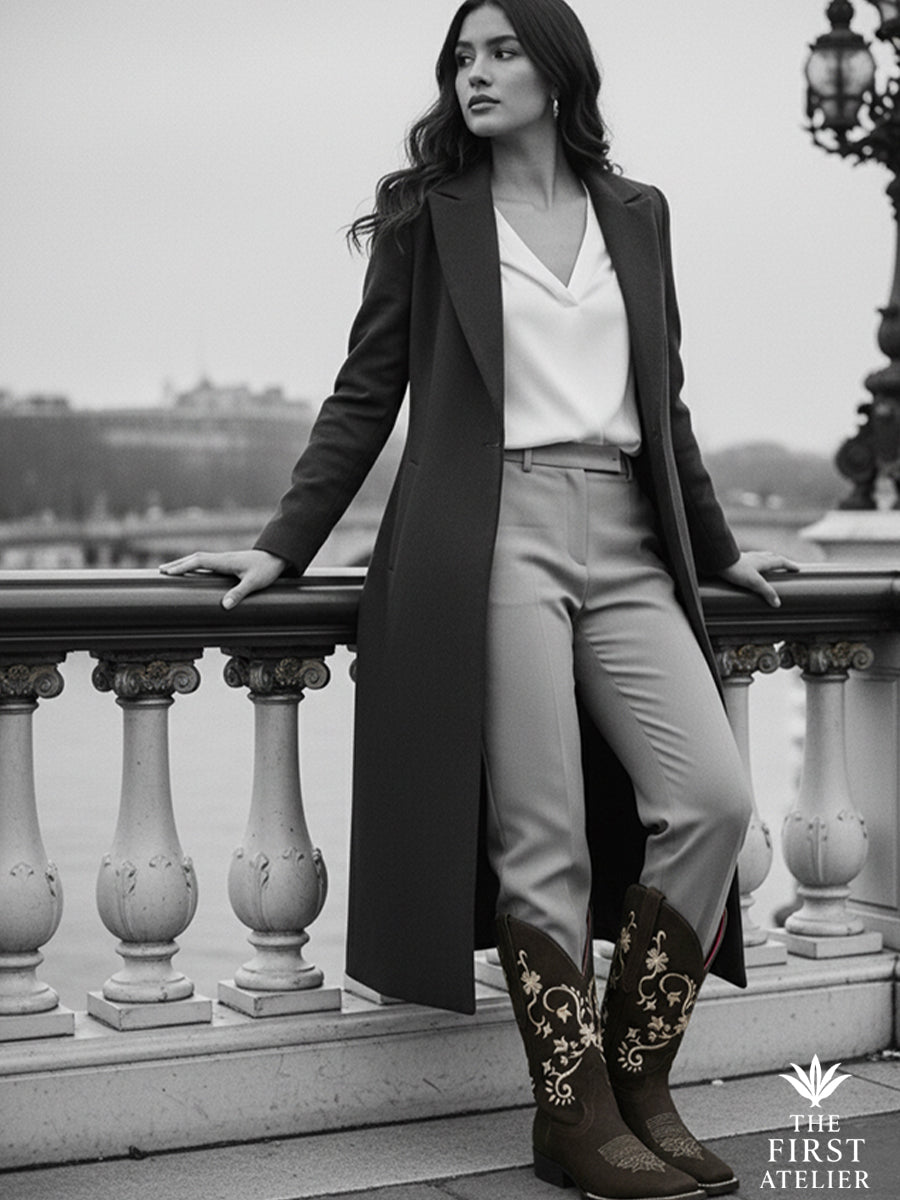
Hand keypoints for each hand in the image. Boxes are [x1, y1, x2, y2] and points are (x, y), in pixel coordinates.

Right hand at [159, 548, 286, 609]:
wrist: (277, 558)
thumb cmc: (266, 570)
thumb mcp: (253, 583)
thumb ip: (239, 593)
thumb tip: (224, 606)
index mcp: (225, 561)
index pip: (199, 562)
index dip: (183, 567)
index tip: (168, 573)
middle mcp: (222, 558)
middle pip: (194, 558)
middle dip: (177, 564)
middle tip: (160, 571)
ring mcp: (224, 559)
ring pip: (199, 559)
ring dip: (184, 563)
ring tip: (169, 570)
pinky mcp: (228, 562)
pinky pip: (206, 562)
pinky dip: (194, 564)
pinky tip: (190, 571)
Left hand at [717, 550, 798, 608]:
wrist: (716, 560)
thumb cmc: (735, 569)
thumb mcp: (753, 582)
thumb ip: (766, 592)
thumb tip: (777, 603)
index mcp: (763, 561)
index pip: (780, 561)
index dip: (790, 565)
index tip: (797, 568)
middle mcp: (755, 557)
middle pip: (771, 557)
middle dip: (779, 561)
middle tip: (784, 565)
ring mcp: (745, 558)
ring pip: (759, 557)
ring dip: (766, 561)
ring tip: (767, 567)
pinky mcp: (735, 561)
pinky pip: (748, 561)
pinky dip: (753, 564)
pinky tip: (748, 568)